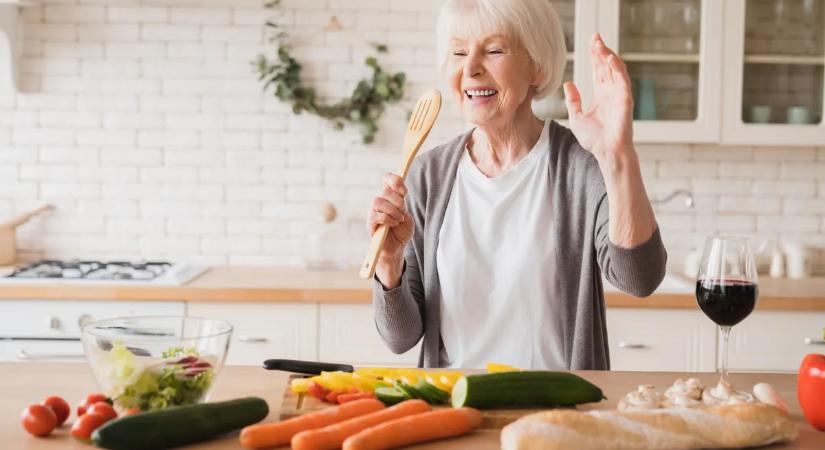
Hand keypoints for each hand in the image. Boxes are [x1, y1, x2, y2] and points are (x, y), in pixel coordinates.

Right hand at [366, 173, 413, 260]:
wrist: (398, 247)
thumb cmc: (402, 231)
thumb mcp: (407, 215)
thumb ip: (402, 204)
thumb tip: (399, 192)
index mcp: (389, 197)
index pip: (386, 179)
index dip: (394, 180)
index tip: (404, 190)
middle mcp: (380, 203)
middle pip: (384, 191)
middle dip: (397, 200)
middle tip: (403, 211)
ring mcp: (373, 212)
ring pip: (378, 201)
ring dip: (392, 210)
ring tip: (399, 219)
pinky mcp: (370, 224)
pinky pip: (376, 216)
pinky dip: (388, 219)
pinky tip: (393, 224)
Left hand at [563, 33, 633, 162]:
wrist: (605, 152)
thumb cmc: (594, 140)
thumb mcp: (577, 117)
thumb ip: (573, 100)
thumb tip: (568, 84)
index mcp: (602, 96)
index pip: (598, 71)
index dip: (594, 57)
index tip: (590, 42)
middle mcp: (612, 93)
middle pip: (606, 67)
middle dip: (601, 51)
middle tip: (595, 36)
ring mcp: (619, 95)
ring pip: (615, 70)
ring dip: (608, 56)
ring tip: (600, 44)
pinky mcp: (625, 100)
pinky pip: (622, 80)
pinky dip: (617, 68)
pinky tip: (609, 58)